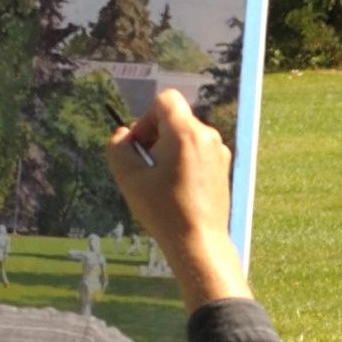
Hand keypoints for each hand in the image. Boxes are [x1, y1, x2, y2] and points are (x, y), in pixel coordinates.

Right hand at [105, 81, 247, 304]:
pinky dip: (183, 162)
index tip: (140, 145)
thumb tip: (123, 134)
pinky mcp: (223, 168)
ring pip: (186, 137)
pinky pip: (198, 152)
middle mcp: (207, 136)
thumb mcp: (128, 177)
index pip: (165, 100)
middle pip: (175, 119)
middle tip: (145, 167)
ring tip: (159, 182)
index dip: (146, 118)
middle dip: (155, 136)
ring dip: (169, 150)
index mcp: (186, 132)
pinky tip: (175, 189)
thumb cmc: (163, 210)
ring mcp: (219, 152)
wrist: (198, 241)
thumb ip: (118, 147)